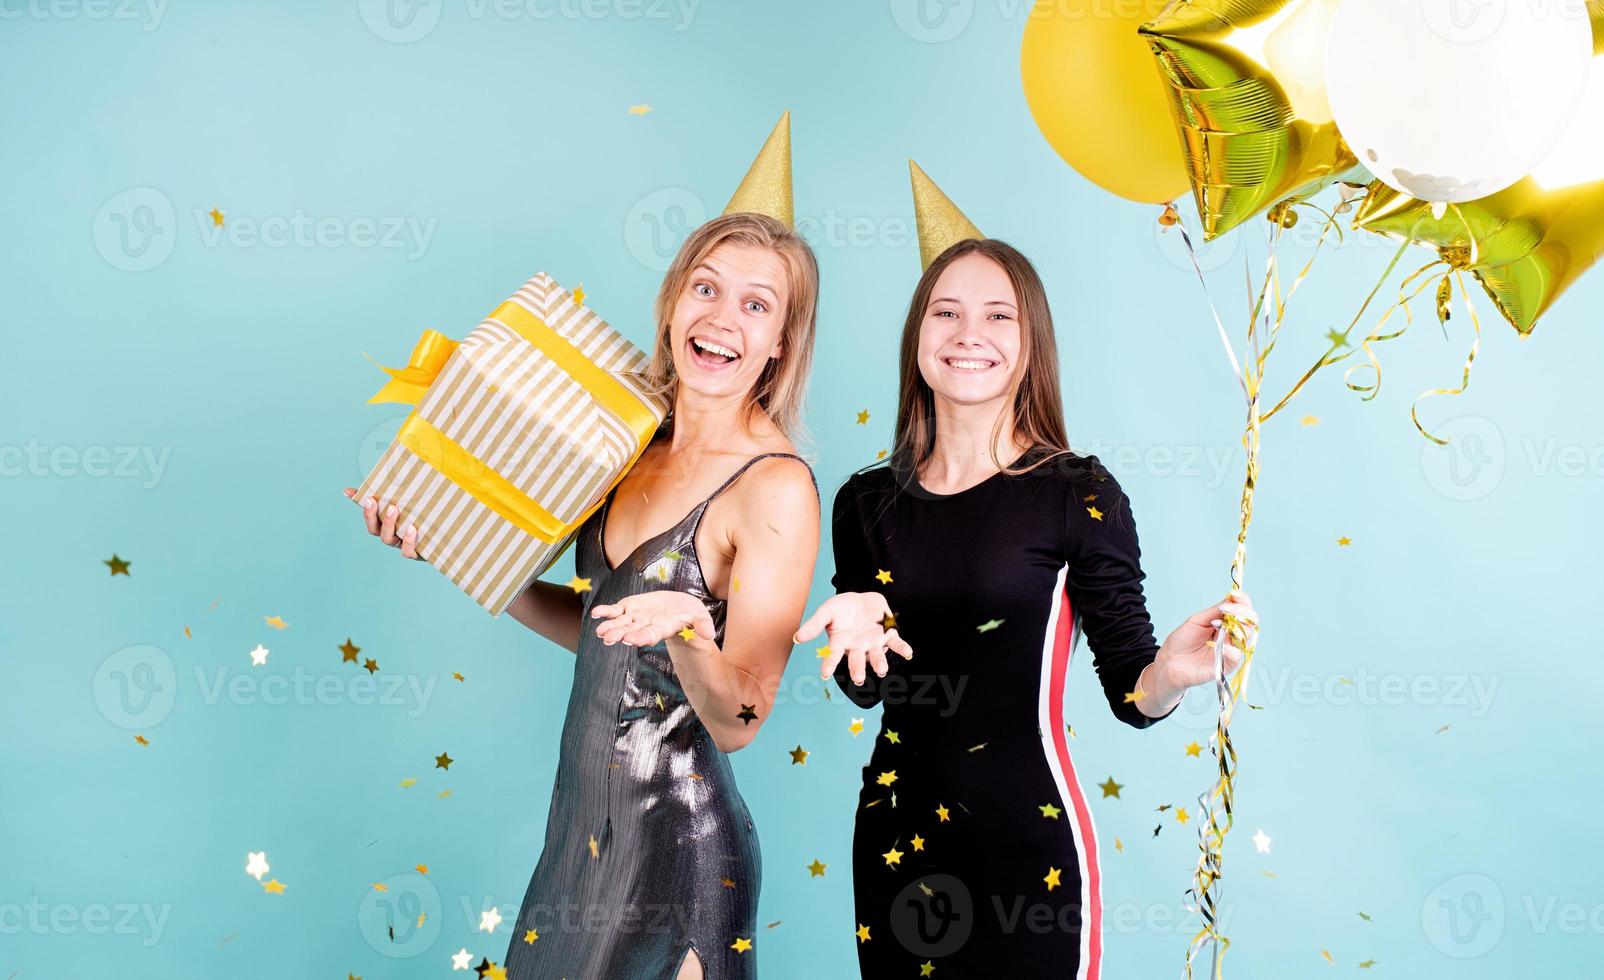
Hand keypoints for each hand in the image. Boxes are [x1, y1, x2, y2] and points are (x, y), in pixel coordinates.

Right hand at [342, 487, 422, 559]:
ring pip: (387, 539)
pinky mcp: (415, 552)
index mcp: (385, 523)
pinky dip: (407, 541)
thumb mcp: (408, 504)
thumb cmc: (420, 518)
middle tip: (372, 500)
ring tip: (393, 509)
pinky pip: (407, 551)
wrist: (441, 539)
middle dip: (371, 515)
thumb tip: (361, 482)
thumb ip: (393, 493)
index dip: (363, 506)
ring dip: (388, 524)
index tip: (357, 493)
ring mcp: (400, 544)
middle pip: (374, 529)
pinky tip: (412, 529)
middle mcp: (390, 534)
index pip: (369, 515)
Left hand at [590, 590, 715, 647]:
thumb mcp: (700, 617)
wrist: (679, 608)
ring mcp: (636, 617)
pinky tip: (596, 614)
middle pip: (632, 631)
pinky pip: (616, 610)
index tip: (630, 640)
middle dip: (620, 634)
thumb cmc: (691, 615)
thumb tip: (709, 635)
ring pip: (621, 622)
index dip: (640, 637)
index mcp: (662, 629)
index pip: (650, 635)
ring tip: (599, 632)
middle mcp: (646, 625)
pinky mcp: (630, 607)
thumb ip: (702, 625)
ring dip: (610, 626)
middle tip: (609, 638)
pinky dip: (606, 612)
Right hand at [795, 592, 911, 685]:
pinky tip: (908, 653)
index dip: (829, 664)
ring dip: (880, 663)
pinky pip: (897, 644)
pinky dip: (903, 649)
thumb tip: (796, 638)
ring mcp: (874, 642)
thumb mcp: (827, 611)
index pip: (833, 656)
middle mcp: (858, 647)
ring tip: (882, 671)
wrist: (862, 599)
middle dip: (858, 670)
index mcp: (841, 643)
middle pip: (857, 661)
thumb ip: (814, 624)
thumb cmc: (842, 608)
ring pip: (877, 656)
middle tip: (858, 678)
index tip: (824, 674)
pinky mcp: (888, 635)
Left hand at [1153, 588, 1258, 693]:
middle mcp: (1232, 635)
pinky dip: (1230, 649)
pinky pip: (1237, 656)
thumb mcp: (1197, 620)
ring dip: (1236, 627)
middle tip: (1227, 609)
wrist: (1170, 661)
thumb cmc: (1182, 641)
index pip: (1242, 610)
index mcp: (1225, 623)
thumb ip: (1215, 611)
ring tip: (1218, 624)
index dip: (1242, 600)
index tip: (1235, 594)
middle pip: (1250, 622)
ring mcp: (1231, 650)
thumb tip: (1231, 599)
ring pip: (1246, 636)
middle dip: (1242, 612)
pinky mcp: (1228, 665)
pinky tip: (1221, 645)